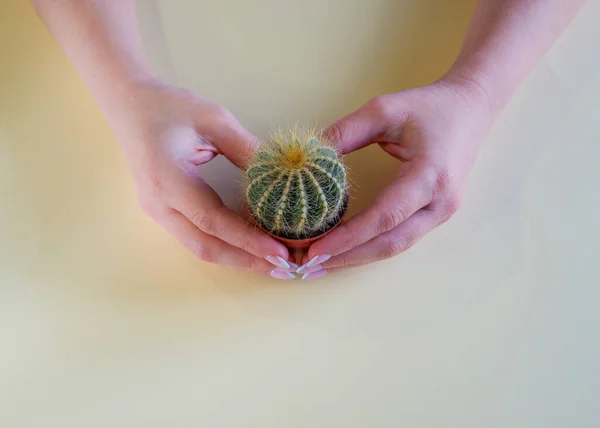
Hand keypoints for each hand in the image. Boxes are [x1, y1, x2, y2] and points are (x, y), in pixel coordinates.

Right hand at [107, 80, 293, 277]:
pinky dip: (225, 246)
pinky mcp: (162, 212)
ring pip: (200, 248)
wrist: (129, 105)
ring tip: (272, 263)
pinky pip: (196, 237)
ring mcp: (157, 212)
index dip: (248, 239)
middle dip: (247, 261)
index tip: (280, 250)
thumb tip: (283, 176)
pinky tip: (250, 247)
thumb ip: (247, 149)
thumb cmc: (169, 107)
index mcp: (167, 180)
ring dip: (237, 259)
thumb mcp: (214, 120)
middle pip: (205, 247)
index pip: (212, 220)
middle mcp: (158, 204)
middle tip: (285, 267)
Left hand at [300, 77, 491, 273]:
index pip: (385, 217)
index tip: (315, 248)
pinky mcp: (437, 215)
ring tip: (322, 261)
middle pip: (391, 243)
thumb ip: (345, 132)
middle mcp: (441, 202)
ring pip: (397, 246)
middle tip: (311, 263)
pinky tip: (347, 249)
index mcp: (430, 175)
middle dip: (349, 257)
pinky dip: (372, 246)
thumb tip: (308, 158)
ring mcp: (442, 212)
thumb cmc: (428, 107)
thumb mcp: (383, 110)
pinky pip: (402, 237)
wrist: (470, 108)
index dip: (348, 237)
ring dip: (359, 257)